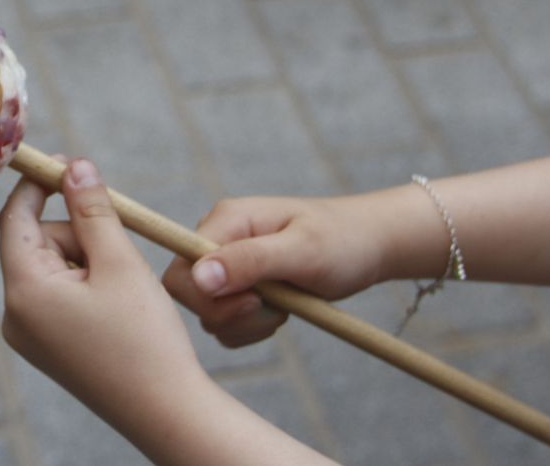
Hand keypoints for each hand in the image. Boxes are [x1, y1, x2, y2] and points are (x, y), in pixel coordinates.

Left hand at [0, 158, 205, 413]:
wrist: (166, 411)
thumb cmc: (145, 337)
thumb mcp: (119, 261)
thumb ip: (92, 208)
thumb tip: (73, 165)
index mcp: (24, 291)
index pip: (15, 218)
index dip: (39, 185)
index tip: (67, 161)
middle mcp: (14, 314)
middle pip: (36, 241)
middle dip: (78, 231)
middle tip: (120, 245)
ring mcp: (28, 335)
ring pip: (51, 266)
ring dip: (86, 258)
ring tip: (124, 287)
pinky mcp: (47, 347)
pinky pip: (56, 294)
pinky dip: (85, 283)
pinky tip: (117, 303)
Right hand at [162, 194, 398, 347]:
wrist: (369, 245)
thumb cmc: (342, 241)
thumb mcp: (303, 251)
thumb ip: (250, 261)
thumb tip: (198, 278)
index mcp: (225, 221)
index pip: (180, 271)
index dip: (205, 299)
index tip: (255, 302)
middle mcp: (217, 240)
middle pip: (189, 296)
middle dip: (230, 315)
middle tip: (275, 309)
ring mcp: (226, 263)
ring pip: (208, 314)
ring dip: (247, 324)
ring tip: (285, 306)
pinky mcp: (238, 285)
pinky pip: (226, 322)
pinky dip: (252, 328)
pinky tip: (280, 311)